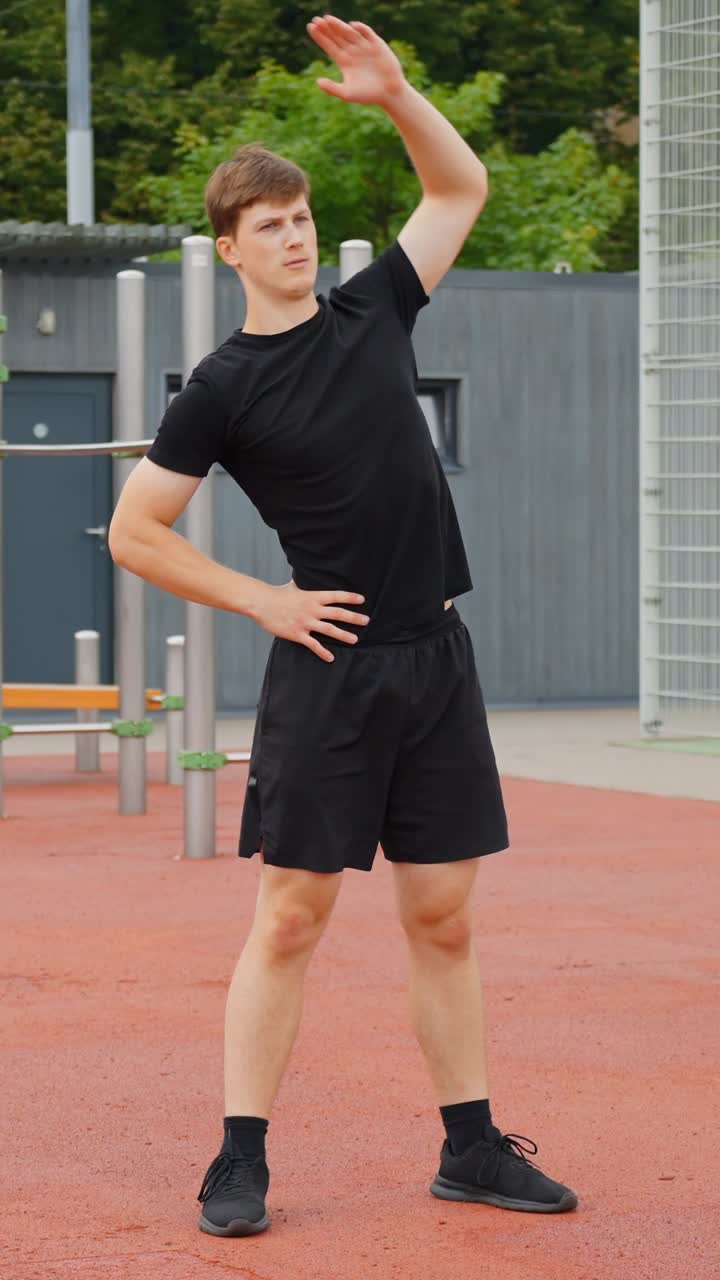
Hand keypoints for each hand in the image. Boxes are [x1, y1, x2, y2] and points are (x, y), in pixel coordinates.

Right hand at [252, 580, 368, 662]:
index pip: (336, 596)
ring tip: (355, 639)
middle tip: (366, 621)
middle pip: (337, 613)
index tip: (362, 600)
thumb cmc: (277, 595)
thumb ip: (304, 584)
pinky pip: (313, 644)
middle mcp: (312, 609)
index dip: (349, 597)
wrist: (261, 603)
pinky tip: (331, 657)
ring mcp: (305, 622)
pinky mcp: (297, 634)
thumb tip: (307, 574)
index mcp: (313, 597)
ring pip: (329, 630)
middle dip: (353, 617)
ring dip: (343, 635)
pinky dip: (323, 652)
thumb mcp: (294, 586)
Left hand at [307, 15, 405, 106]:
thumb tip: (317, 81)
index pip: (329, 45)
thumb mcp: (347, 94)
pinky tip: (351, 26)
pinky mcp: (376, 44)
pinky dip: (360, 28)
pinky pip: (366, 32)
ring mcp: (364, 46)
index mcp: (344, 61)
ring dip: (339, 26)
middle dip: (326, 28)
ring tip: (328, 20)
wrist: (389, 93)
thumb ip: (332, 88)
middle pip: (336, 36)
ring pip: (349, 32)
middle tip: (316, 21)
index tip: (311, 27)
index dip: (320, 36)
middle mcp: (352, 51)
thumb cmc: (368, 95)